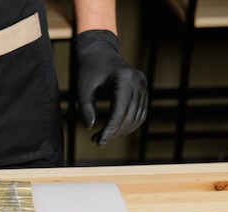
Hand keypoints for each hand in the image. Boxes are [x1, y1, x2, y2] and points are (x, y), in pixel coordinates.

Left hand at [74, 30, 147, 146]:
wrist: (99, 52)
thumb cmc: (88, 70)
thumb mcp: (82, 89)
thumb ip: (85, 108)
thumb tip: (91, 128)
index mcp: (124, 78)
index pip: (119, 112)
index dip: (109, 130)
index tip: (98, 142)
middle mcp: (138, 81)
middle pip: (129, 116)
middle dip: (114, 132)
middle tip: (96, 141)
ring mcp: (143, 84)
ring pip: (137, 117)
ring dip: (121, 131)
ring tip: (103, 136)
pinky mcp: (144, 89)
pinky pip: (140, 112)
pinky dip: (129, 124)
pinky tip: (115, 129)